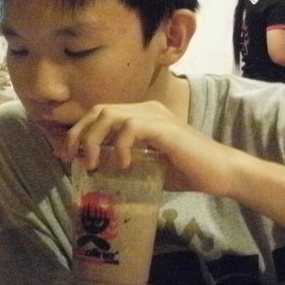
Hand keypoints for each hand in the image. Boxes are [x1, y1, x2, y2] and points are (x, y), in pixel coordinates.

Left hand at [56, 101, 235, 196]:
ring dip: (93, 140)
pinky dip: (120, 146)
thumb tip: (91, 168)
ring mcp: (155, 116)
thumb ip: (120, 160)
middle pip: (98, 111)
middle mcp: (145, 109)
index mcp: (140, 115)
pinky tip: (122, 165)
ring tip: (92, 164)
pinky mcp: (165, 127)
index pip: (99, 114)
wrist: (220, 175)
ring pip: (110, 115)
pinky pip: (131, 127)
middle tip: (70, 158)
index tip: (64, 153)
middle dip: (78, 134)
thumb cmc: (184, 171)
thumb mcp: (144, 165)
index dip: (78, 131)